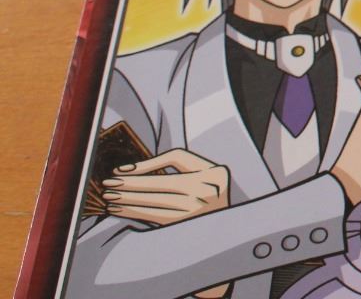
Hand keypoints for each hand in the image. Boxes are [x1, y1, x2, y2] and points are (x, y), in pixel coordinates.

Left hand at [101, 149, 228, 226]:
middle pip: (163, 182)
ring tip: (110, 197)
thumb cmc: (206, 190)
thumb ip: (172, 162)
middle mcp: (208, 190)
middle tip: (108, 183)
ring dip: (128, 199)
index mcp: (214, 172)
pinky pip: (153, 216)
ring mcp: (197, 210)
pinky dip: (133, 212)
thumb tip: (130, 169)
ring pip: (155, 201)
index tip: (121, 169)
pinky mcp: (184, 225)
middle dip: (132, 183)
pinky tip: (119, 210)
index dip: (146, 164)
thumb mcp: (202, 171)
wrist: (224, 228)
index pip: (177, 159)